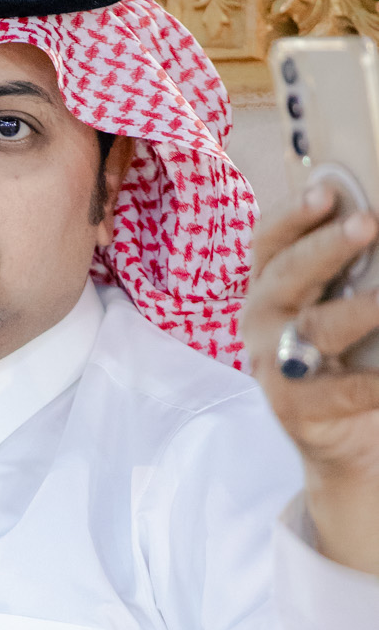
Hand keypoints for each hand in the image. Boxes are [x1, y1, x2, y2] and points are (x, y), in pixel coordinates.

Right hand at [244, 185, 378, 574]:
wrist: (345, 438)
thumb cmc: (349, 355)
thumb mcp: (345, 302)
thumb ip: (355, 269)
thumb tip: (377, 229)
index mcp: (271, 284)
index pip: (270, 240)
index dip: (293, 215)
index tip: (325, 191)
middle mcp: (263, 319)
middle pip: (287, 274)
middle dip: (326, 248)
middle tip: (368, 225)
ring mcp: (274, 363)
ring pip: (314, 328)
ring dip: (357, 310)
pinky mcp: (292, 406)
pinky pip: (340, 389)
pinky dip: (374, 380)